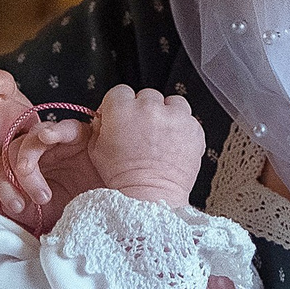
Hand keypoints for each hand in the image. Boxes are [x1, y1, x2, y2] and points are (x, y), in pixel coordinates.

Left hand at [0, 114, 100, 226]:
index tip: (17, 206)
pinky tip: (47, 138)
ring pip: (31, 136)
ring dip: (28, 158)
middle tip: (37, 199)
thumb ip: (24, 207)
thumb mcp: (47, 215)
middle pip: (11, 150)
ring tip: (38, 184)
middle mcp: (41, 153)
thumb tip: (7, 204)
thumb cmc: (82, 210)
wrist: (113, 210)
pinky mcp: (81, 135)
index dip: (2, 186)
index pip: (2, 167)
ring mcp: (59, 143)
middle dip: (15, 177)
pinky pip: (65, 127)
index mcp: (29, 170)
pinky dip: (53, 131)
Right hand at [86, 85, 205, 207]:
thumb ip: (100, 125)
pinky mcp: (193, 127)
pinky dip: (183, 129)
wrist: (150, 196)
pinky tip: (174, 144)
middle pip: (147, 96)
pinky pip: (188, 118)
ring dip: (167, 115)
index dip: (121, 106)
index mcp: (121, 109)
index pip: (120, 92)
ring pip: (171, 103)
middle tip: (143, 132)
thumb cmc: (124, 177)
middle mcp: (148, 108)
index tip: (124, 116)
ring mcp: (173, 116)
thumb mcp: (96, 149)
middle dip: (144, 111)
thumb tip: (105, 115)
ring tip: (161, 136)